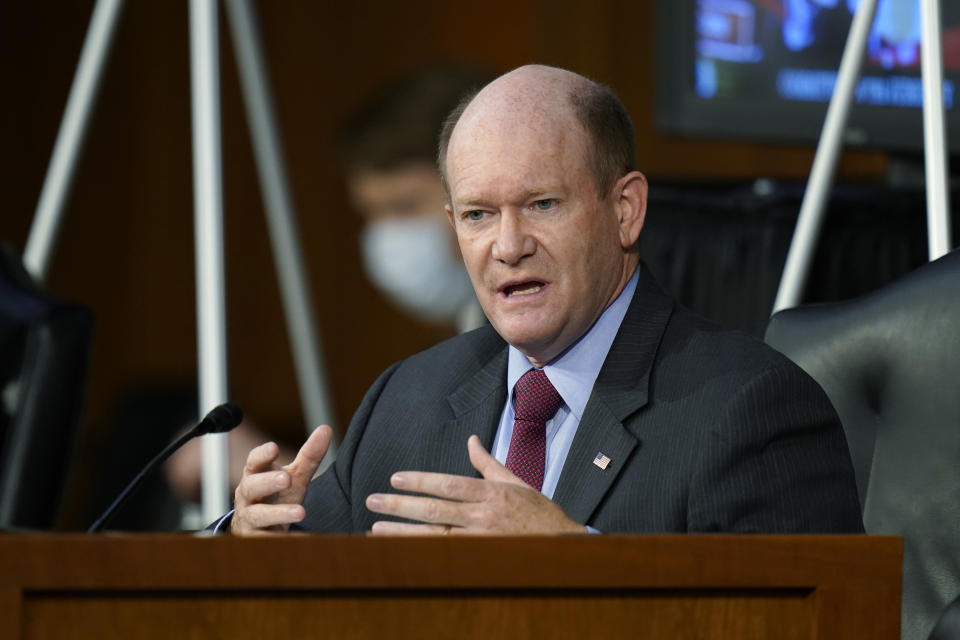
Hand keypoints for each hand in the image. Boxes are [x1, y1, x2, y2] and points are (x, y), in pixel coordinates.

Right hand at [230, 424, 332, 534]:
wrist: (258, 529)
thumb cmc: (276, 496)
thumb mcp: (294, 477)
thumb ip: (308, 456)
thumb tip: (326, 428)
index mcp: (255, 475)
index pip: (254, 462)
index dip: (262, 455)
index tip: (274, 448)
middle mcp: (248, 496)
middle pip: (252, 486)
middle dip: (268, 482)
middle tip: (287, 479)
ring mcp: (249, 519)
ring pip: (258, 515)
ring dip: (278, 514)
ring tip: (301, 512)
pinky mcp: (255, 540)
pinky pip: (266, 541)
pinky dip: (282, 541)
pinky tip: (302, 540)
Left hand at [366, 435, 586, 534]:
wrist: (562, 546)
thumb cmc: (538, 512)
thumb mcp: (514, 481)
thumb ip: (487, 463)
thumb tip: (471, 439)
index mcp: (491, 493)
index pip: (448, 484)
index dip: (420, 481)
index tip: (395, 479)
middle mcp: (483, 516)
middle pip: (434, 510)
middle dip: (400, 506)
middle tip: (372, 501)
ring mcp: (481, 541)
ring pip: (434, 536)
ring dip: (402, 533)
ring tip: (375, 528)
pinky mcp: (480, 559)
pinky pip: (444, 556)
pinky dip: (421, 553)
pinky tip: (400, 550)